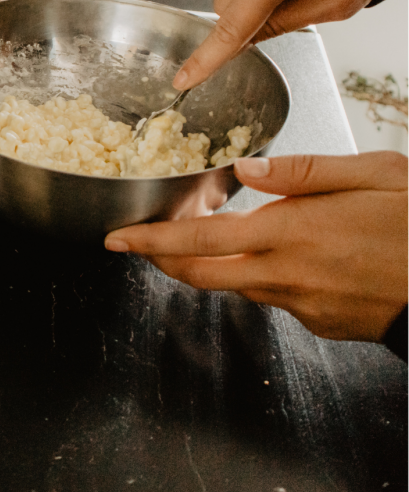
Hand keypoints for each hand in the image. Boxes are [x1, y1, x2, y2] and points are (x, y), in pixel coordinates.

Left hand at [104, 152, 407, 342]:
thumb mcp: (373, 175)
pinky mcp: (317, 323)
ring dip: (213, 264)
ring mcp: (300, 304)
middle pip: (199, 275)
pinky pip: (272, 296)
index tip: (118, 238)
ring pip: (234, 285)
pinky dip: (260, 275)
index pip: (198, 241)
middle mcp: (285, 274)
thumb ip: (303, 171)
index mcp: (291, 232)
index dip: (151, 242)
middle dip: (162, 260)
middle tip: (141, 243)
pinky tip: (284, 254)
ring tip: (216, 235)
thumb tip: (246, 169)